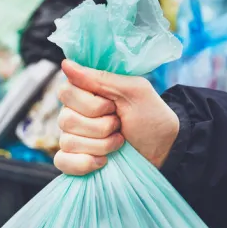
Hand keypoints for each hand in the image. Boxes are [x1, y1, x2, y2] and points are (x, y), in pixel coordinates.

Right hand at [54, 60, 179, 175]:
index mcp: (85, 94)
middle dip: (100, 127)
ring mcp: (73, 139)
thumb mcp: (133, 91)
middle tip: (119, 124)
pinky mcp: (74, 161)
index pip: (65, 92)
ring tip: (119, 142)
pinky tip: (103, 162)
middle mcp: (73, 114)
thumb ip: (100, 77)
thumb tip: (65, 64)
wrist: (164, 149)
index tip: (112, 106)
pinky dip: (84, 164)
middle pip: (66, 120)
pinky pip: (62, 162)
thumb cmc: (151, 116)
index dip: (91, 104)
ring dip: (101, 145)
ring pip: (68, 142)